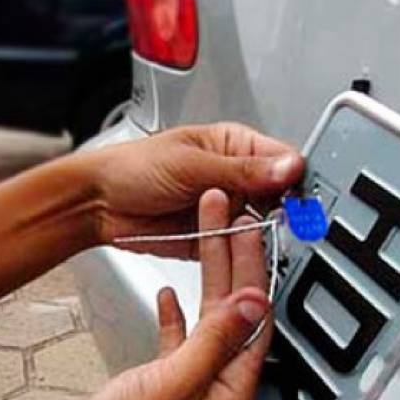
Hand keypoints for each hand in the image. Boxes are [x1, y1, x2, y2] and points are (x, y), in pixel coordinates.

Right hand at [22, 189, 272, 399]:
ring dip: (204, 275)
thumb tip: (252, 302)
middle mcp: (216, 385)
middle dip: (232, 258)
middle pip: (233, 309)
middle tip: (227, 213)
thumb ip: (212, 342)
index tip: (248, 226)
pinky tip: (167, 292)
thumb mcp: (172, 387)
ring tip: (201, 232)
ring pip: (206, 317)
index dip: (253, 266)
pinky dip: (175, 313)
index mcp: (231, 390)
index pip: (253, 315)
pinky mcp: (158, 384)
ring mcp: (188, 384)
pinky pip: (177, 339)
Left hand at [90, 122, 303, 256]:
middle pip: (279, 196)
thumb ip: (242, 170)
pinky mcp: (213, 238)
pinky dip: (241, 253)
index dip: (295, 179)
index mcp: (234, 146)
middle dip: (283, 211)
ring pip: (262, 226)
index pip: (282, 160)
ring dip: (261, 233)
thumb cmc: (133, 168)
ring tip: (253, 234)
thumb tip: (288, 167)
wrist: (98, 204)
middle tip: (283, 221)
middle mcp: (235, 178)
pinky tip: (241, 251)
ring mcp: (225, 210)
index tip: (301, 197)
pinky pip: (238, 249)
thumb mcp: (192, 165)